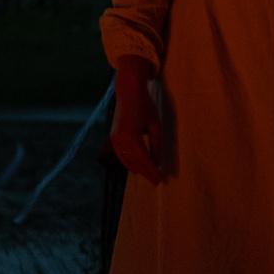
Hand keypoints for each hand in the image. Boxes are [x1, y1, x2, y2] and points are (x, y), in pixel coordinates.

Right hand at [110, 55, 164, 183]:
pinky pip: (121, 154)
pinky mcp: (113, 136)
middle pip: (135, 162)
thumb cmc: (144, 106)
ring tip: (147, 176)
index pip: (143, 159)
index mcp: (132, 136)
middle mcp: (120, 139)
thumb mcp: (155, 125)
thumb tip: (158, 162)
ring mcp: (115, 138)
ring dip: (137, 169)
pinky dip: (128, 162)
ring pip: (126, 160)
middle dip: (146, 172)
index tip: (160, 180)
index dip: (152, 171)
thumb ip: (156, 145)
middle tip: (156, 181)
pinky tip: (135, 167)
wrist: (128, 92)